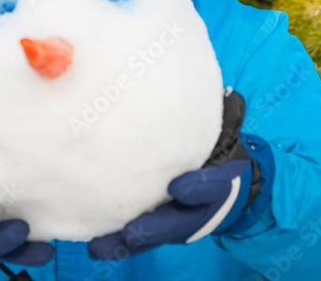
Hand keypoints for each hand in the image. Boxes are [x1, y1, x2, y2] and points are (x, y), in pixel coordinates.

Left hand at [88, 89, 270, 259]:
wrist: (223, 173)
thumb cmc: (210, 141)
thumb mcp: (216, 126)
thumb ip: (207, 110)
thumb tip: (191, 74)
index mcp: (219, 179)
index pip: (213, 186)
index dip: (199, 188)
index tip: (178, 186)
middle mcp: (200, 205)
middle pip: (181, 221)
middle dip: (157, 227)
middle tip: (133, 231)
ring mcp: (181, 218)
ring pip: (158, 236)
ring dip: (130, 243)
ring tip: (102, 246)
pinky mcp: (162, 226)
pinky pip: (142, 239)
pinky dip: (120, 244)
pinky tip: (97, 246)